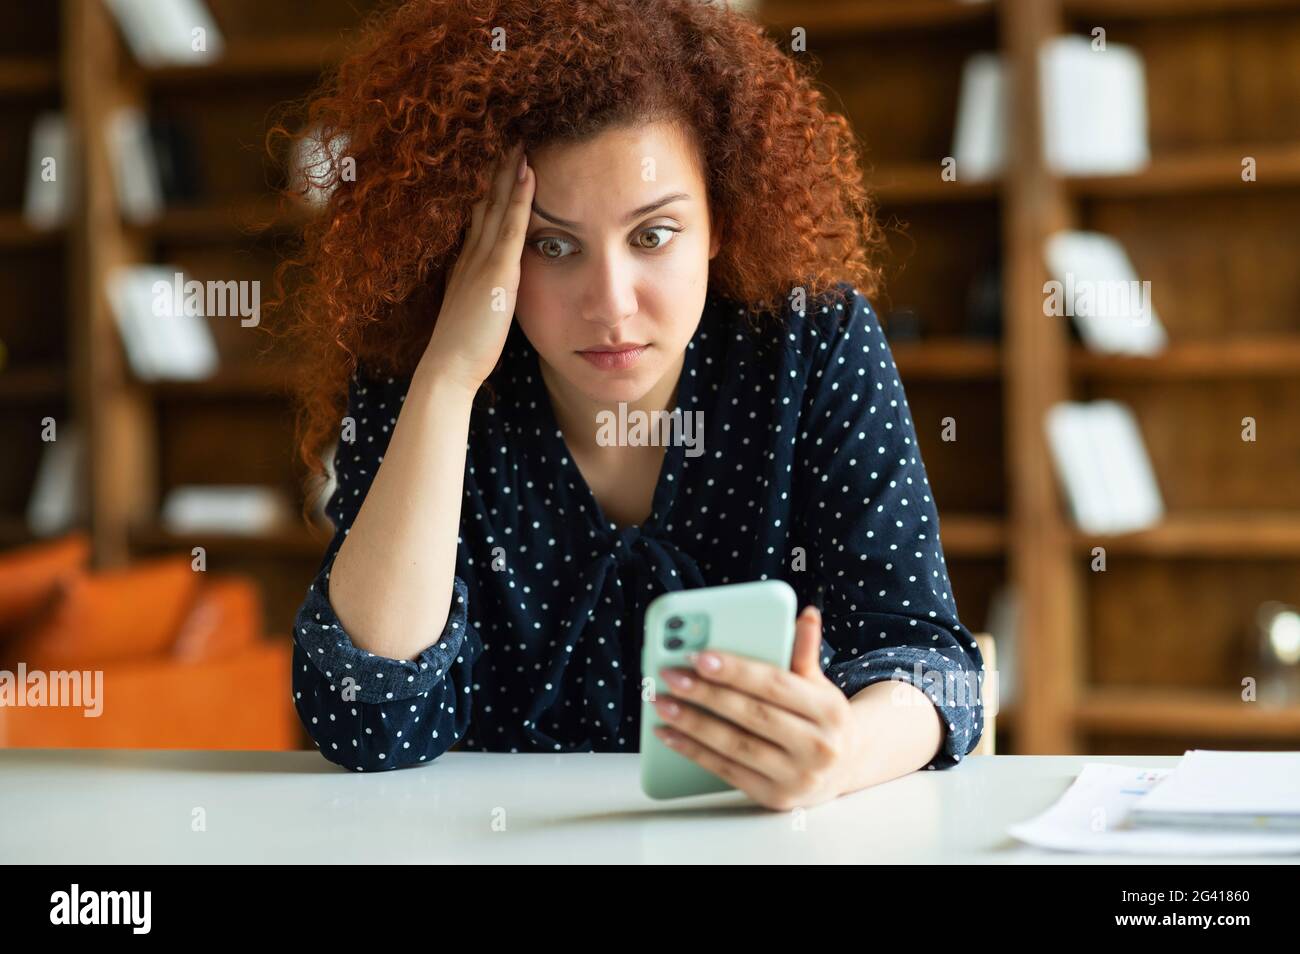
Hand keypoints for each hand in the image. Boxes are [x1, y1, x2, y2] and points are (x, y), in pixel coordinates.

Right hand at [419, 141, 534, 393]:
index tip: (498, 160)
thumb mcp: (474, 312)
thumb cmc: (463, 349)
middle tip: (507, 134)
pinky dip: (520, 199)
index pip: (479, 215)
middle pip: (485, 201)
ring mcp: (482, 260)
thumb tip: (494, 290)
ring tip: (520, 139)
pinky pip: (511, 227)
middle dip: (496, 168)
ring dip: (509, 171)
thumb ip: (483, 294)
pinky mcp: (496, 273)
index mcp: (465, 263)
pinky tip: (528, 173)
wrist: (448, 368)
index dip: (488, 187)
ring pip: (497, 205)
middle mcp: (470, 254)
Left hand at [652, 604, 857, 810]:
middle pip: (751, 714)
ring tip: (662, 703)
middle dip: (705, 693)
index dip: (735, 670)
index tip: (698, 656)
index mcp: (828, 710)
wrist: (845, 768)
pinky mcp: (775, 798)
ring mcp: (797, 776)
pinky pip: (727, 771)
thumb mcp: (820, 684)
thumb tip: (805, 614)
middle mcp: (818, 746)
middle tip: (669, 676)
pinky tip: (670, 735)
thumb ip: (805, 651)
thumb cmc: (822, 718)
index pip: (775, 684)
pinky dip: (694, 752)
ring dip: (692, 723)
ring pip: (735, 744)